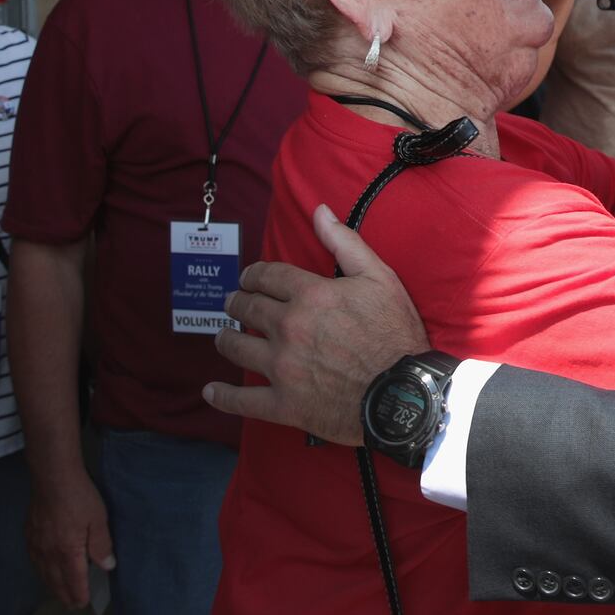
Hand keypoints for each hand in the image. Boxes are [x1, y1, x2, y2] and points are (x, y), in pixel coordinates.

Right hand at [25, 470, 114, 608]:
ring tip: (59, 593)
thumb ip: (102, 545)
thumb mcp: (99, 519)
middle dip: (65, 595)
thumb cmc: (79, 497)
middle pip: (56, 582)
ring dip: (51, 586)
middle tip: (72, 605)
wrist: (53, 477)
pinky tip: (44, 570)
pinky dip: (40, 571)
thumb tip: (107, 566)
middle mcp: (49, 553)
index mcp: (68, 552)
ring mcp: (36, 544)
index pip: (74, 582)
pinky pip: (34, 560)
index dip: (80, 595)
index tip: (84, 603)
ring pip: (43, 573)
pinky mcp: (29, 534)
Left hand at [204, 205, 427, 444]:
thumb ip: (345, 242)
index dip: (253, 274)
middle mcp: (288, 328)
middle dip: (237, 302)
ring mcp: (282, 367)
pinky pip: (242, 401)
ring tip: (223, 336)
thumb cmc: (396, 334)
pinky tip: (210, 391)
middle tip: (233, 303)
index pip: (267, 276)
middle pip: (247, 308)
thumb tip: (319, 211)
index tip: (249, 277)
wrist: (405, 393)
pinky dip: (222, 396)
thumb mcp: (380, 278)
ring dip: (225, 338)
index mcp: (310, 295)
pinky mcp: (283, 403)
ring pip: (237, 347)